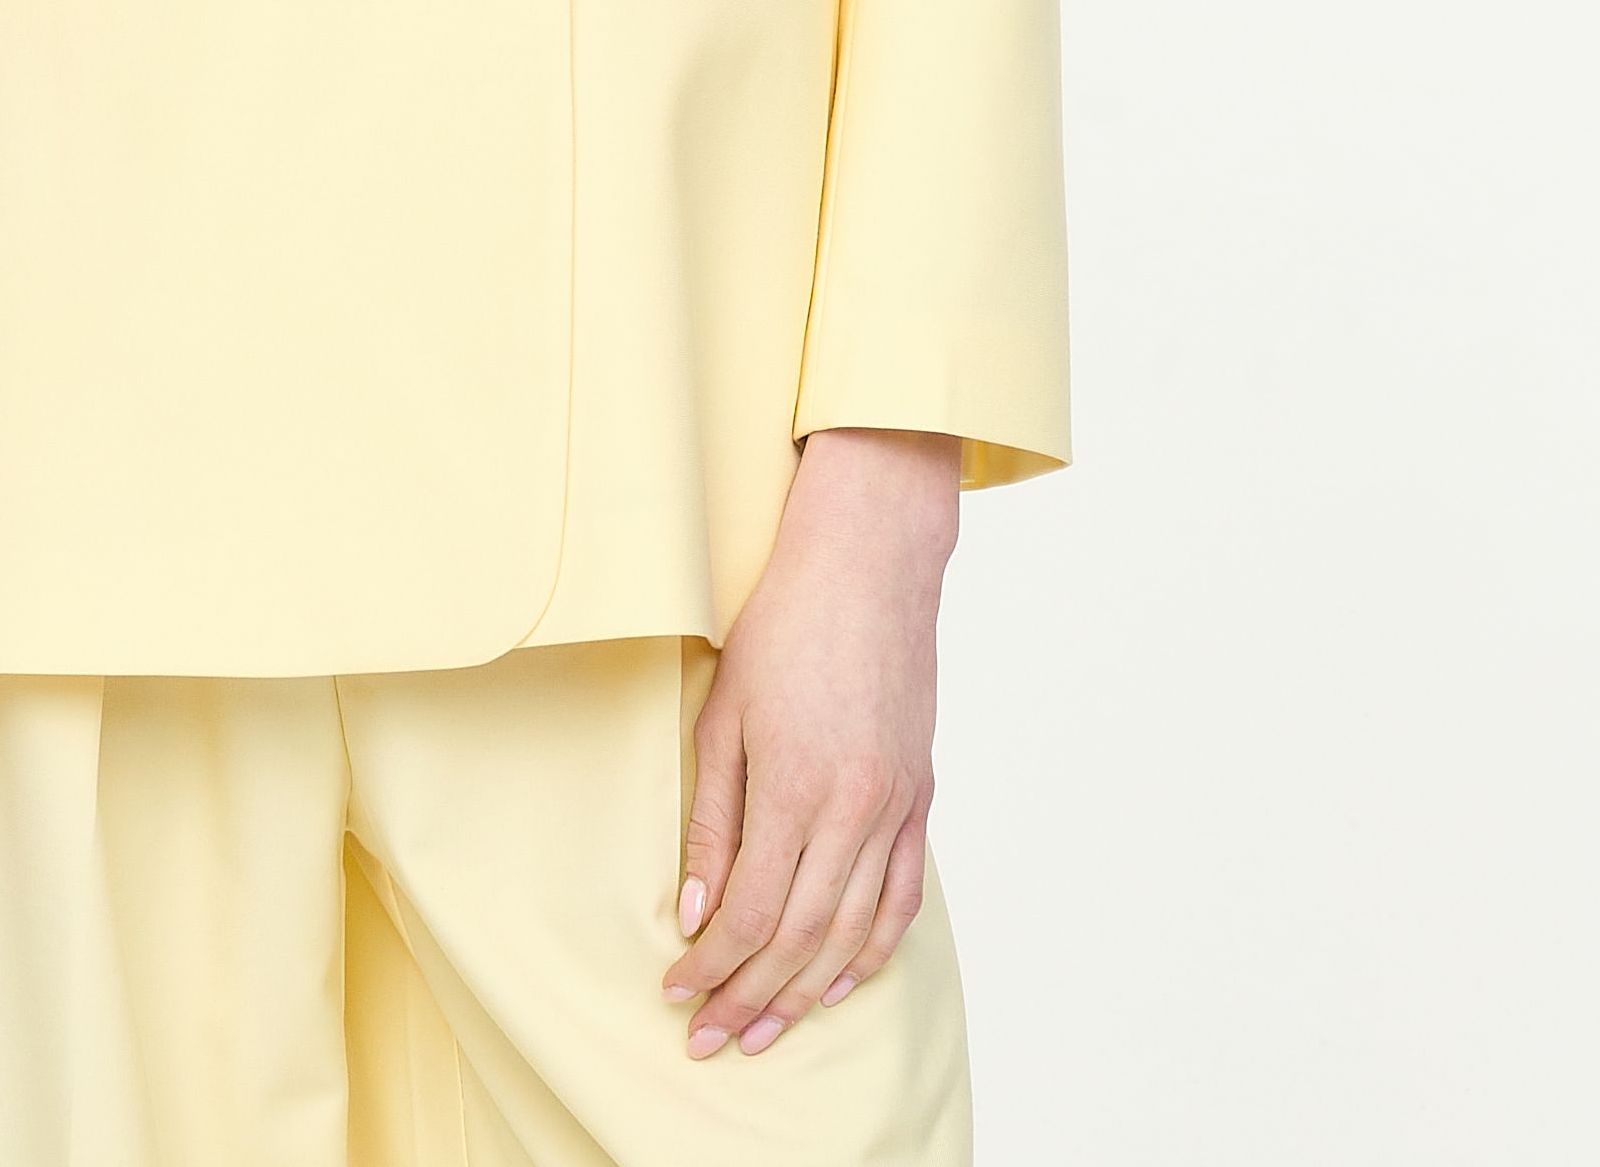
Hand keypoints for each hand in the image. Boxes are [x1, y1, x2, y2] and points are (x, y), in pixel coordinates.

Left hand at [662, 426, 958, 1057]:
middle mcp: (856, 808)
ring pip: (855, 933)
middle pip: (802, 938)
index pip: (753, 912)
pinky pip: (901, 899)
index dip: (712, 965)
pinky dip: (871, 952)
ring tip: (766, 1029)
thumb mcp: (722, 714)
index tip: (678, 992)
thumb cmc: (783, 623)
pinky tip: (838, 981)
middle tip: (712, 1036)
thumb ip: (712, 821)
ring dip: (807, 992)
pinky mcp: (921, 796)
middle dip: (751, 997)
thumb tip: (696, 910)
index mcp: (798, 786)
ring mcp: (897, 805)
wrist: (869, 563)